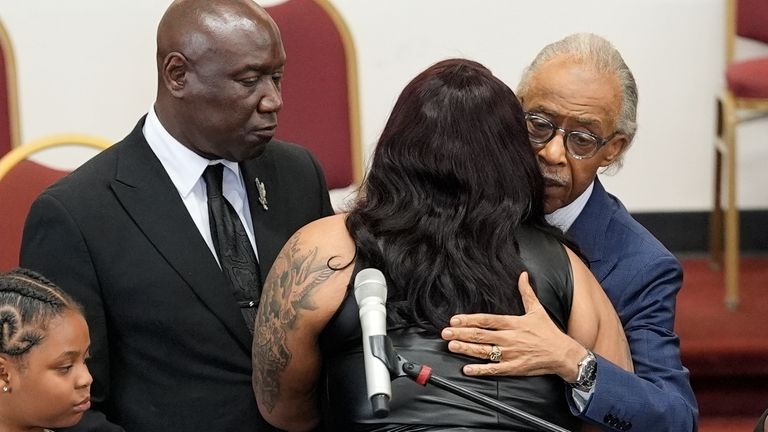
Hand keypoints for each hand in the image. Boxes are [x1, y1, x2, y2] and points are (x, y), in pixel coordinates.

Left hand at [440, 272, 584, 380]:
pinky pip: (495, 369)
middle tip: (445, 333)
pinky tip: (467, 369)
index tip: (454, 319)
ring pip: (484, 352)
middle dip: (461, 334)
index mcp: (514, 323)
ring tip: (451, 346)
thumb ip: (526, 292)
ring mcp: (512, 354)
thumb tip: (522, 275)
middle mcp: (510, 338)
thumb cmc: (549, 332)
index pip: (487, 320)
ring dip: (466, 349)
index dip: (469, 319)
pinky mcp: (515, 368)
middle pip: (481, 335)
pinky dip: (480, 370)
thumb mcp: (537, 310)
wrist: (563, 354)